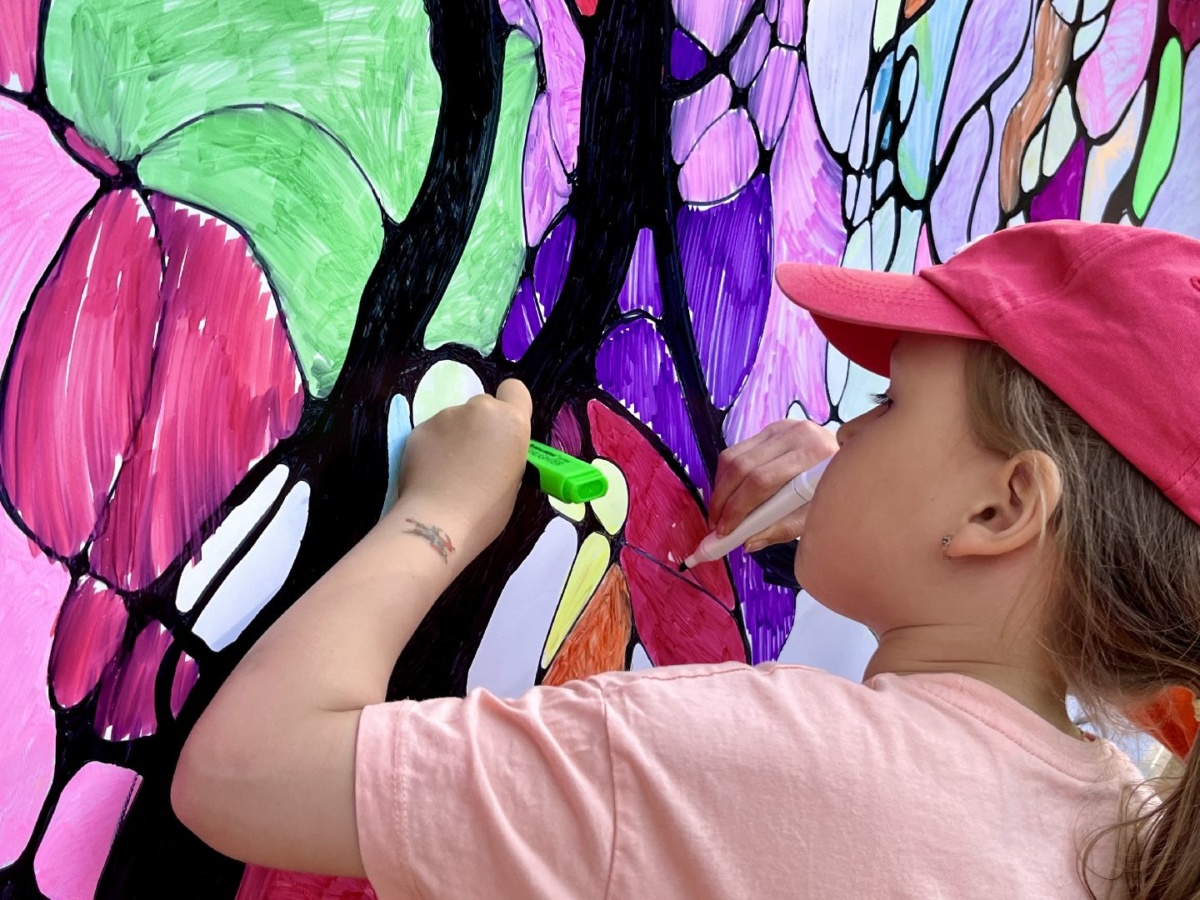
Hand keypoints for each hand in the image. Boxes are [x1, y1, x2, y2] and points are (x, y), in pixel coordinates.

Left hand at [393, 379, 532, 557]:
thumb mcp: (514, 480)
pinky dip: (433, 447)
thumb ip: (506, 452)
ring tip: (448, 472)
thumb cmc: (486, 510)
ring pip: (455, 419)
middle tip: (474, 459)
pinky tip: (430, 473)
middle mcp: (479, 409)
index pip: (515, 389)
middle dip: (480, 426)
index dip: (510, 406)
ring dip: (455, 437)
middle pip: (483, 406)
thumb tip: (493, 451)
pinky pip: (433, 432)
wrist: (438, 521)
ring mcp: (446, 415)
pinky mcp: (419, 428)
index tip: (503, 430)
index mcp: (511, 422)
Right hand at [708, 420, 837, 551]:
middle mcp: (796, 435)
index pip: (761, 481)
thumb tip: (748, 542)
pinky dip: (726, 476)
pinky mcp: (772, 428)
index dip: (738, 508)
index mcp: (812, 456)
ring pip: (733, 457)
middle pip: (742, 468)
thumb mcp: (814, 515)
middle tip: (716, 525)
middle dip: (723, 501)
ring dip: (720, 488)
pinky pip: (736, 451)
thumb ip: (781, 529)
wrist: (853, 464)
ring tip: (719, 513)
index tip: (726, 531)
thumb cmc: (835, 491)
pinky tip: (728, 495)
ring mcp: (782, 427)